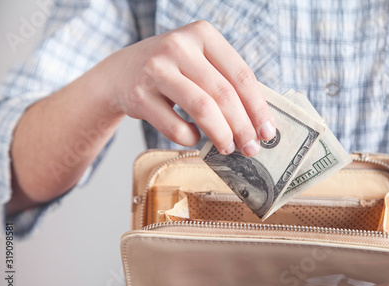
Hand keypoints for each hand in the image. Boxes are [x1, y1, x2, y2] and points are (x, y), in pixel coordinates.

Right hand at [99, 20, 274, 155]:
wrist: (120, 73)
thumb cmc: (172, 71)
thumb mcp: (198, 61)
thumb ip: (226, 81)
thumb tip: (259, 122)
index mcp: (202, 34)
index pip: (241, 74)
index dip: (258, 107)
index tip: (269, 132)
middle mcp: (178, 46)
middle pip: (223, 94)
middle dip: (242, 126)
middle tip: (252, 148)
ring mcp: (156, 69)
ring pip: (201, 108)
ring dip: (221, 135)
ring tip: (229, 148)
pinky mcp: (139, 95)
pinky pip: (175, 127)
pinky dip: (190, 138)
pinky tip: (195, 138)